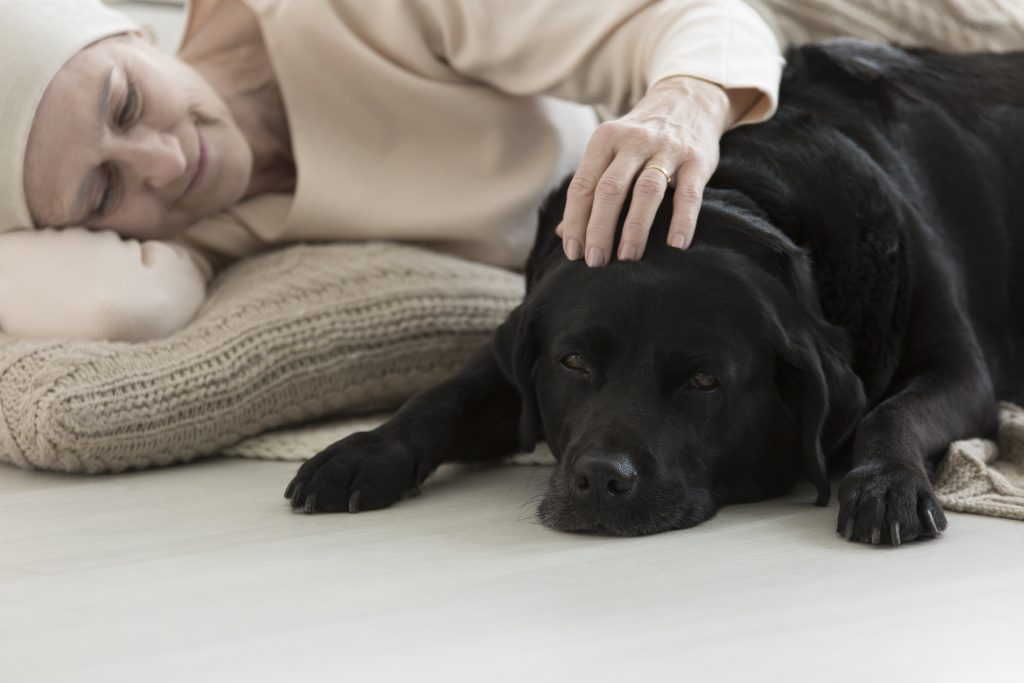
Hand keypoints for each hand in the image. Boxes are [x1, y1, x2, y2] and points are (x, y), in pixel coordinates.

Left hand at [557, 76, 757, 265]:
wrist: (688, 100)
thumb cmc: (639, 140)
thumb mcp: (609, 153)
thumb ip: (588, 189)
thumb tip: (562, 232)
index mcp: (604, 140)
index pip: (582, 185)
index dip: (575, 221)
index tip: (573, 253)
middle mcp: (633, 141)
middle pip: (610, 190)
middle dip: (600, 229)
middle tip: (596, 262)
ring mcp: (666, 149)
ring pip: (646, 191)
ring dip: (634, 228)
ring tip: (627, 258)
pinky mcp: (697, 159)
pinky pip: (688, 194)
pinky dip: (682, 221)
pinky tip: (675, 246)